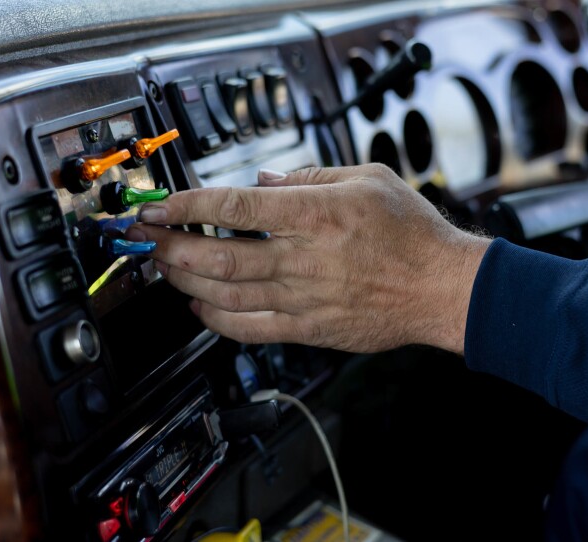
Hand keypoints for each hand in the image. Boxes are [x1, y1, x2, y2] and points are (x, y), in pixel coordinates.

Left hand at [126, 164, 490, 353]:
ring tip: (164, 268)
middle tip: (147, 239)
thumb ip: (311, 176)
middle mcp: (301, 258)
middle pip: (216, 256)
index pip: (232, 208)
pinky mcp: (309, 328)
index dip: (186, 206)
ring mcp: (302, 298)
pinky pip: (250, 329)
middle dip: (170, 246)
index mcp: (314, 214)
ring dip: (185, 280)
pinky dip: (216, 320)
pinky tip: (199, 308)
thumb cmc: (412, 234)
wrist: (440, 286)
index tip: (160, 205)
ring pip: (225, 294)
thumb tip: (265, 184)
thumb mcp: (368, 178)